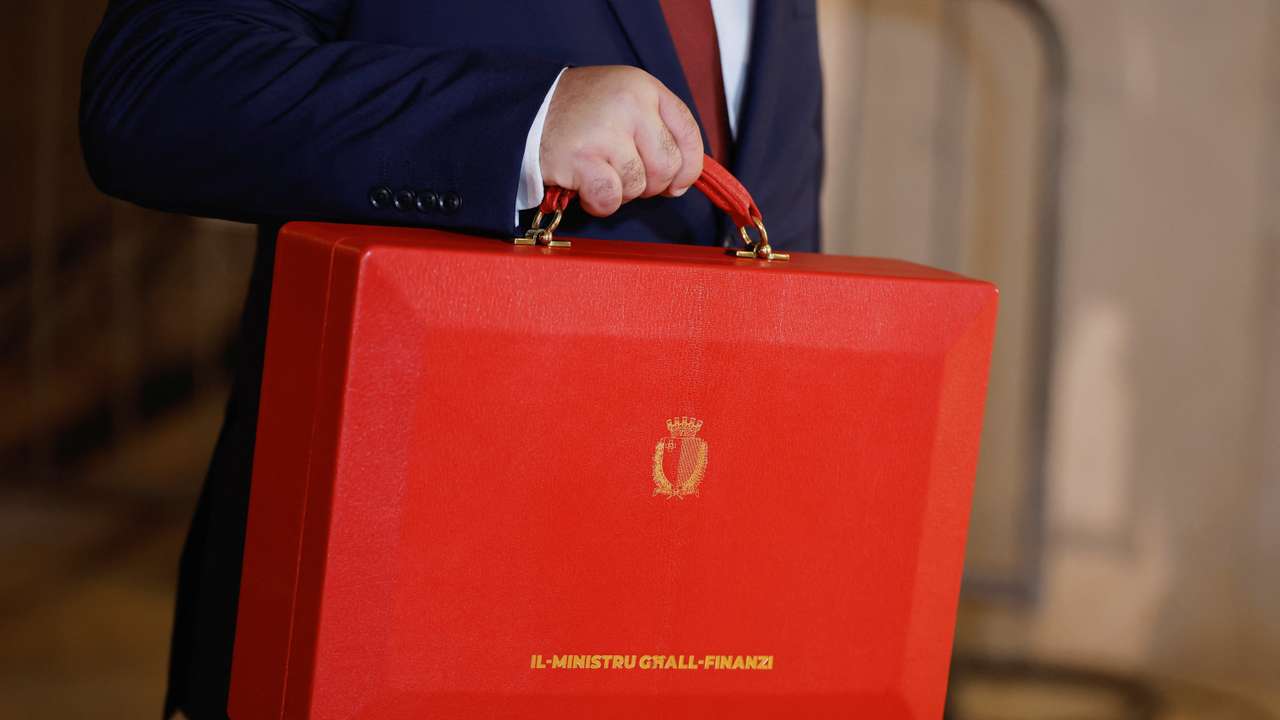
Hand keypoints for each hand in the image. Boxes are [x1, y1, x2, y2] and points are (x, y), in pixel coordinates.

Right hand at [539, 66, 703, 216]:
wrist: (522, 112)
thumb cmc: (575, 115)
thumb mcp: (621, 102)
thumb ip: (655, 131)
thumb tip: (680, 182)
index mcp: (643, 87)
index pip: (688, 133)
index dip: (689, 167)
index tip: (677, 182)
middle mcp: (629, 104)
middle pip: (668, 165)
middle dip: (651, 184)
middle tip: (625, 176)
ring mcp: (605, 131)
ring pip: (639, 185)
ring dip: (621, 192)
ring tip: (598, 173)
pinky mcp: (582, 158)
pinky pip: (611, 198)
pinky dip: (600, 203)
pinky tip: (586, 188)